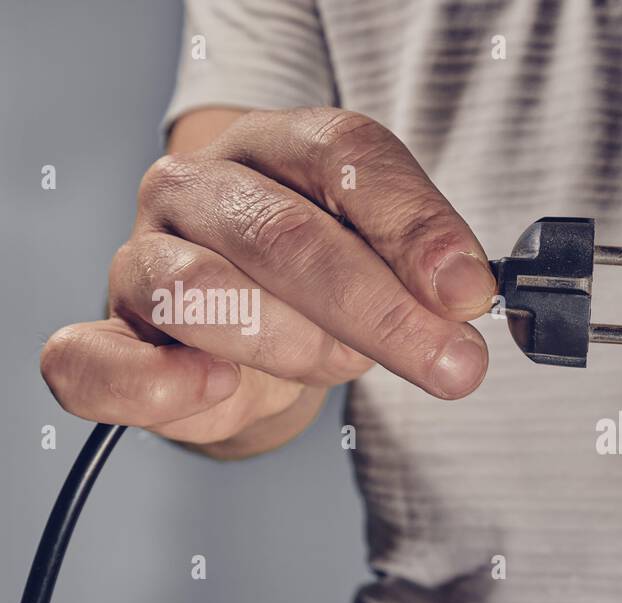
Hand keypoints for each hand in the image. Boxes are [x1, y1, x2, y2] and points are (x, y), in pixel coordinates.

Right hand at [40, 108, 495, 446]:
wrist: (252, 347)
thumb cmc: (323, 291)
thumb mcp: (390, 267)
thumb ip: (424, 271)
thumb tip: (464, 294)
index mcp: (278, 145)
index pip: (345, 156)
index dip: (414, 227)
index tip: (468, 294)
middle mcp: (199, 185)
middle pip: (286, 236)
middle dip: (383, 313)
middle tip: (451, 364)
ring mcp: (143, 256)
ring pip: (206, 295)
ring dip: (296, 347)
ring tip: (337, 363)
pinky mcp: (113, 336)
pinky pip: (99, 361)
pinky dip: (161, 385)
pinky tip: (219, 386)